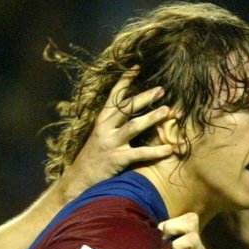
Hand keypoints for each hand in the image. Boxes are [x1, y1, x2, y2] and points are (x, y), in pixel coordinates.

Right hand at [60, 67, 172, 199]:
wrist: (78, 180)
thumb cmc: (92, 158)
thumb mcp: (99, 136)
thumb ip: (112, 125)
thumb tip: (132, 113)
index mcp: (101, 120)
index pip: (113, 96)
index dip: (124, 81)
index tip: (136, 68)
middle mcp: (104, 128)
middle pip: (126, 107)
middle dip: (145, 97)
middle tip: (161, 90)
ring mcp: (110, 143)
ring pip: (134, 126)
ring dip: (152, 118)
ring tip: (168, 111)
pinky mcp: (117, 159)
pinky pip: (140, 153)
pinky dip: (156, 151)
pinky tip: (169, 148)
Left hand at [159, 213, 238, 248]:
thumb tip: (150, 242)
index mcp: (193, 243)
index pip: (189, 219)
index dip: (173, 221)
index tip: (162, 234)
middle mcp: (198, 248)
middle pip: (191, 221)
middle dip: (174, 227)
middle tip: (165, 240)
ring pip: (192, 238)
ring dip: (179, 244)